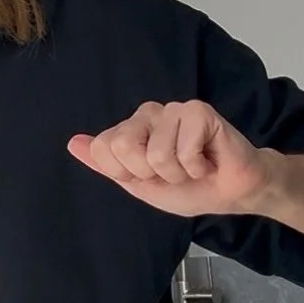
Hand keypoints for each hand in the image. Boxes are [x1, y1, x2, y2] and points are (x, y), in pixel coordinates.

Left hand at [67, 99, 273, 217]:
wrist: (230, 193)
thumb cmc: (189, 187)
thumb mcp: (138, 184)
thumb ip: (106, 164)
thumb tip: (73, 143)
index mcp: (130, 128)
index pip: (103, 148)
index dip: (127, 173)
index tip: (151, 176)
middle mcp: (147, 114)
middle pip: (122, 145)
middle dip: (151, 173)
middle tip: (173, 171)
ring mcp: (173, 109)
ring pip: (156, 153)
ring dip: (178, 172)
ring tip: (193, 166)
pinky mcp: (199, 111)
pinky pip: (183, 149)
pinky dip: (196, 166)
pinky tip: (207, 160)